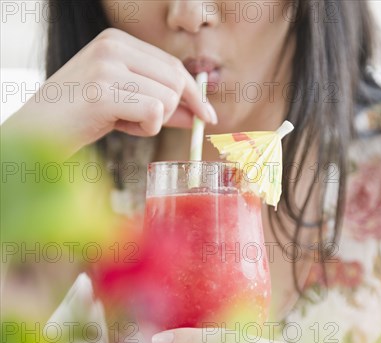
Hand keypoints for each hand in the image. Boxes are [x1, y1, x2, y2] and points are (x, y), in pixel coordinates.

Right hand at [4, 28, 216, 155]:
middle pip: (176, 81)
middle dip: (171, 110)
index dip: (193, 94)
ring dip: (153, 122)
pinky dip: (144, 129)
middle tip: (143, 122)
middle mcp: (113, 46)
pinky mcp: (104, 93)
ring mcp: (107, 67)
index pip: (173, 66)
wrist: (40, 130)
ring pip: (167, 99)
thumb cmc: (82, 115)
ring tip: (123, 122)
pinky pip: (153, 114)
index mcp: (116, 41)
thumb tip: (198, 113)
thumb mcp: (124, 101)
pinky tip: (119, 127)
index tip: (206, 115)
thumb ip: (161, 102)